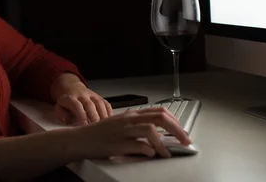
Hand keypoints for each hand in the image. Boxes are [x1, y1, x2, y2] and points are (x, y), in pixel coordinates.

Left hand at [51, 73, 112, 124]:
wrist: (72, 87)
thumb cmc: (66, 101)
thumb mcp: (59, 107)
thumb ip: (63, 115)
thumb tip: (70, 121)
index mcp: (71, 98)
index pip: (77, 106)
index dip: (81, 115)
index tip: (84, 125)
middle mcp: (82, 95)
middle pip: (90, 104)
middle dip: (94, 115)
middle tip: (96, 126)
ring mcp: (92, 95)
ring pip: (99, 103)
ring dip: (103, 114)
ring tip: (105, 124)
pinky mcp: (99, 96)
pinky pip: (105, 103)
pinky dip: (109, 111)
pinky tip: (110, 119)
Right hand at [72, 107, 190, 158]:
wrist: (81, 139)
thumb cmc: (100, 133)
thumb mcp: (121, 123)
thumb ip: (137, 124)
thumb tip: (156, 131)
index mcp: (132, 115)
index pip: (160, 111)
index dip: (175, 121)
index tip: (182, 131)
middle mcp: (130, 120)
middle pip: (160, 118)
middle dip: (177, 130)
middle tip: (185, 141)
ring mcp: (124, 131)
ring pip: (150, 130)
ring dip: (163, 143)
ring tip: (167, 153)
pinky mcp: (118, 144)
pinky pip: (138, 146)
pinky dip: (148, 151)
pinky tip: (151, 155)